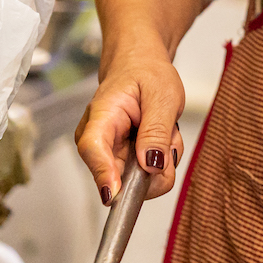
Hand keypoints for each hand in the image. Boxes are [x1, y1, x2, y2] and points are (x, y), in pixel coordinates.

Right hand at [75, 45, 185, 202]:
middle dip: (155, 167)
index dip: (103, 174)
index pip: (93, 149)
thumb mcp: (161, 95)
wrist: (141, 66)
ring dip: (163, 161)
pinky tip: (162, 138)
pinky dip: (162, 161)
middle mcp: (99, 140)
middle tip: (169, 134)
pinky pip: (148, 177)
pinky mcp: (123, 162)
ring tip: (166, 130)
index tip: (114, 195)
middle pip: (119, 177)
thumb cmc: (146, 74)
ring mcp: (111, 154)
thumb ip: (156, 130)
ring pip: (139, 182)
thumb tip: (150, 165)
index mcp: (102, 116)